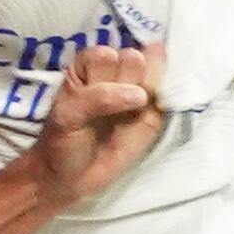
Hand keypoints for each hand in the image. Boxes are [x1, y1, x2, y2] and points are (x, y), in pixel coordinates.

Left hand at [27, 42, 165, 203]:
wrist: (72, 178)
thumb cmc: (63, 141)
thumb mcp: (68, 115)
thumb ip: (99, 97)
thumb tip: (141, 94)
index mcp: (89, 64)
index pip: (107, 55)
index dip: (102, 76)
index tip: (90, 96)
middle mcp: (115, 70)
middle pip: (133, 58)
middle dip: (125, 81)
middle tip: (113, 106)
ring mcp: (138, 88)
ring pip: (154, 70)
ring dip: (146, 87)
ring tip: (132, 109)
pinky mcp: (156, 111)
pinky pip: (170, 93)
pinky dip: (166, 98)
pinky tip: (152, 110)